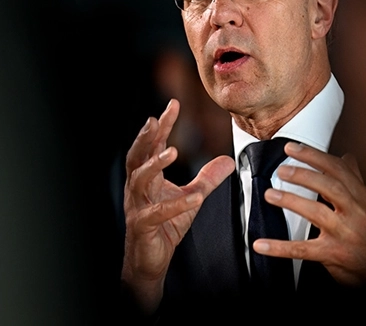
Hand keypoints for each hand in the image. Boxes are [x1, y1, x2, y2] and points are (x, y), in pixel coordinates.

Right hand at [121, 99, 234, 312]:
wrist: (150, 261)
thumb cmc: (165, 226)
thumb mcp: (191, 198)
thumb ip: (207, 178)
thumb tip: (228, 160)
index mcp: (147, 178)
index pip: (152, 146)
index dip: (161, 125)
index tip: (172, 105)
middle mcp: (138, 188)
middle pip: (139, 156)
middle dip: (148, 136)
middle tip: (158, 119)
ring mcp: (138, 207)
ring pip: (140, 181)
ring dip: (155, 164)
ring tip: (172, 152)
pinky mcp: (143, 227)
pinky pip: (157, 213)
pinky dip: (175, 205)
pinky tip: (194, 198)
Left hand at [252, 142, 365, 285]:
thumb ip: (356, 181)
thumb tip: (348, 157)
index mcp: (362, 198)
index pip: (338, 170)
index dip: (314, 156)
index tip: (293, 148)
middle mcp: (355, 212)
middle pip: (329, 186)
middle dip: (303, 174)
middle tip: (281, 169)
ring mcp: (345, 233)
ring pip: (317, 212)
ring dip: (291, 201)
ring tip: (270, 195)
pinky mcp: (334, 254)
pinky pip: (302, 250)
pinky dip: (279, 247)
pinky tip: (262, 244)